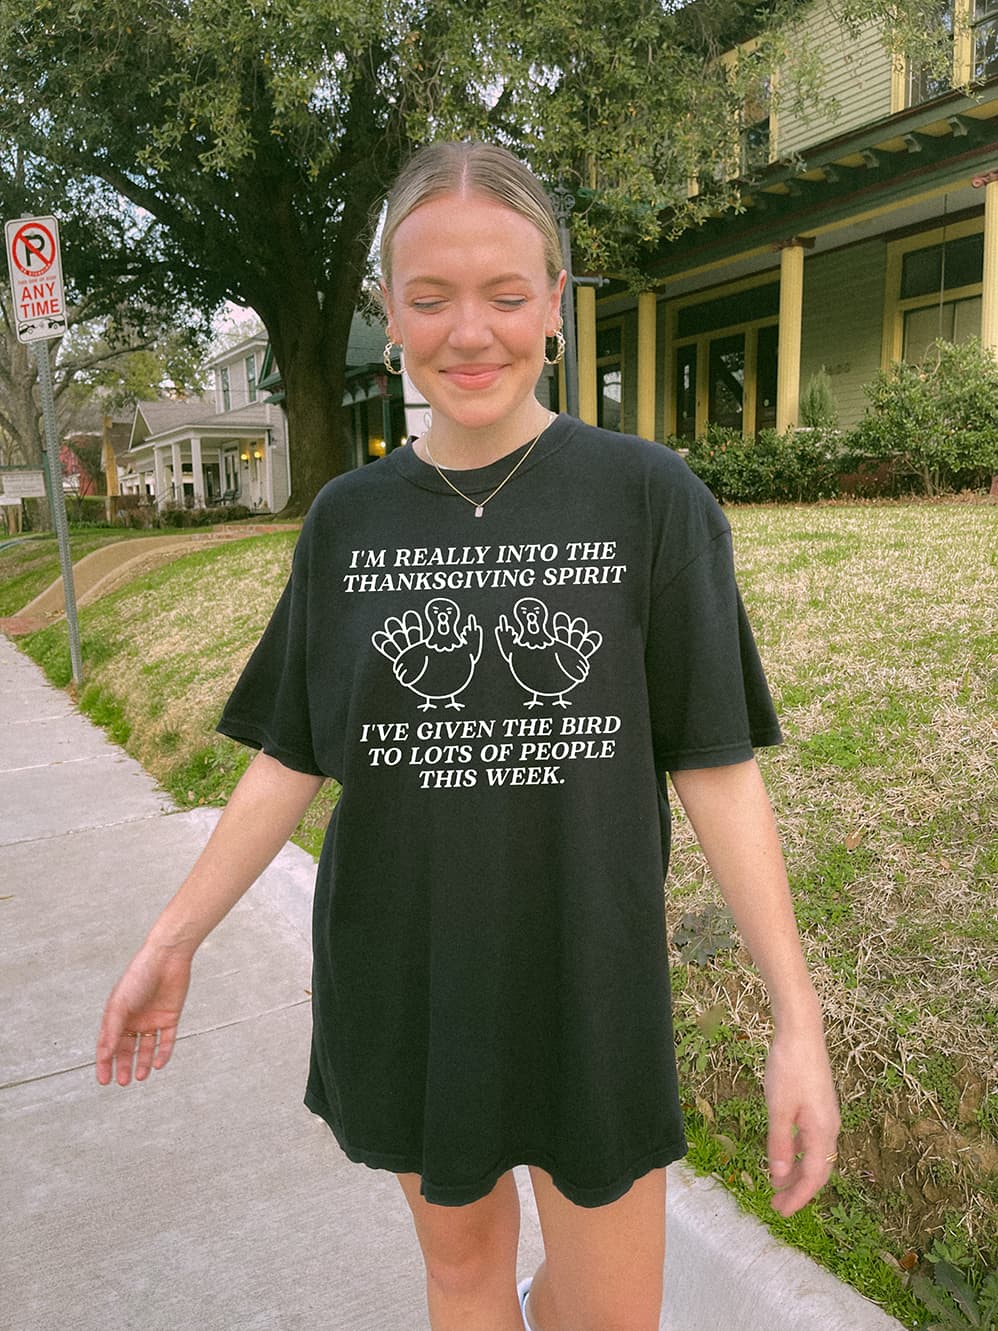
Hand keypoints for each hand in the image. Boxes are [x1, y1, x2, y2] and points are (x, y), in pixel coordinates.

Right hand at [95, 944, 191, 1086]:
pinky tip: (158, 1065)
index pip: (108, 1044)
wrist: (166, 958)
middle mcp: (134, 1019)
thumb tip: (104, 1055)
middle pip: (127, 1049)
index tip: (104, 1080)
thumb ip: (112, 1030)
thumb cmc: (138, 977)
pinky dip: (162, 1053)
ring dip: (143, 1063)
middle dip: (124, 1066)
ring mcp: (152, 1019)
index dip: (105, 1063)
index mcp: (118, 1015)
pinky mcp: (170, 1017)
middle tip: (123, 1082)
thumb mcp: (120, 1004)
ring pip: (146, 1047)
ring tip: (140, 1077)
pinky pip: (166, 1040)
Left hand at [765, 1026, 839, 1215]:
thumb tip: (779, 1176)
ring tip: (777, 1184)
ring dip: (796, 1171)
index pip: (813, 1177)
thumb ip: (779, 1142)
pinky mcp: (819, 1106)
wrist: (802, 1032)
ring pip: (814, 1155)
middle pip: (817, 1170)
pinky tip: (783, 1154)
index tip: (781, 1212)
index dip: (798, 1197)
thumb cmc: (789, 1067)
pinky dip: (797, 1152)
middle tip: (777, 1204)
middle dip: (798, 1190)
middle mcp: (830, 1127)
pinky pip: (811, 1139)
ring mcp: (826, 1116)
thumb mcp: (778, 1108)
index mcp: (822, 1131)